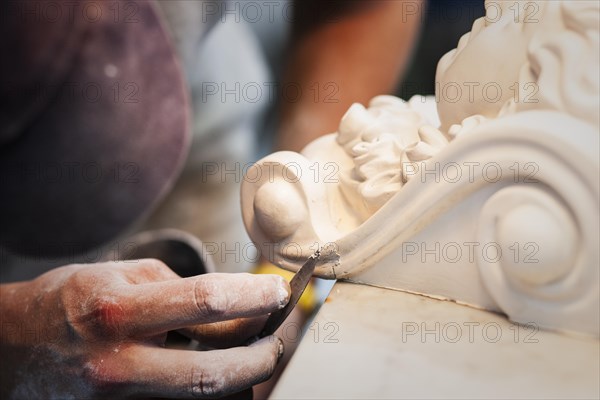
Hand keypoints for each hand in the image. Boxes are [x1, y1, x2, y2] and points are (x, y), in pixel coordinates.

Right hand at [0, 259, 289, 398]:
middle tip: (278, 340)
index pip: (205, 300)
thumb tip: (228, 303)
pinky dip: (212, 392)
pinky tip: (225, 374)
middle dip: (260, 356)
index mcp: (115, 311)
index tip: (277, 291)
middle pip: (213, 370)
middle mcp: (117, 361)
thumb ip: (174, 288)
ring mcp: (118, 397)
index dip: (252, 295)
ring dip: (243, 379)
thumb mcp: (118, 275)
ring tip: (258, 356)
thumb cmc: (67, 301)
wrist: (12, 347)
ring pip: (202, 397)